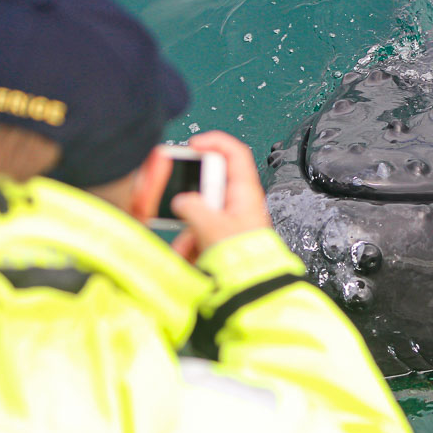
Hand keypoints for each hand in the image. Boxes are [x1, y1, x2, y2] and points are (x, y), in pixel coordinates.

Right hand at [169, 131, 270, 261]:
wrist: (250, 290)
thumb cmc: (243, 259)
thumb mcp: (212, 227)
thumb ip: (193, 207)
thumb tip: (182, 201)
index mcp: (245, 192)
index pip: (235, 154)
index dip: (214, 142)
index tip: (193, 144)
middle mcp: (239, 204)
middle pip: (209, 187)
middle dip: (190, 200)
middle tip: (181, 206)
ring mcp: (229, 222)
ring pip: (200, 214)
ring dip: (188, 231)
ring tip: (186, 247)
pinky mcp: (221, 240)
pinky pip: (199, 235)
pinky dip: (190, 245)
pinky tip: (187, 257)